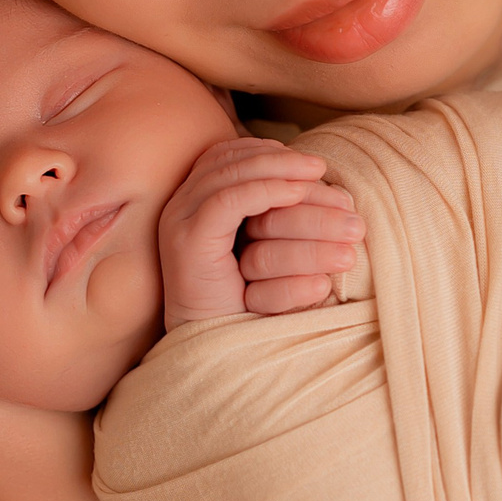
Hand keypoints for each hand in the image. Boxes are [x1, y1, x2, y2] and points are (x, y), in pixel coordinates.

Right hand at [157, 136, 362, 325]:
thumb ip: (277, 211)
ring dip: (280, 172)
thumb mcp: (267, 246)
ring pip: (230, 176)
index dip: (269, 152)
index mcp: (195, 202)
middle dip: (280, 159)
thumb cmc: (250, 300)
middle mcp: (180, 206)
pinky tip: (296, 195)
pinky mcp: (187, 241)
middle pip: (230, 161)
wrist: (220, 347)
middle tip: (322, 166)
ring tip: (318, 176)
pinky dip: (264, 192)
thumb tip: (318, 178)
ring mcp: (179, 221)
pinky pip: (227, 202)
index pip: (229, 157)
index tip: (311, 162)